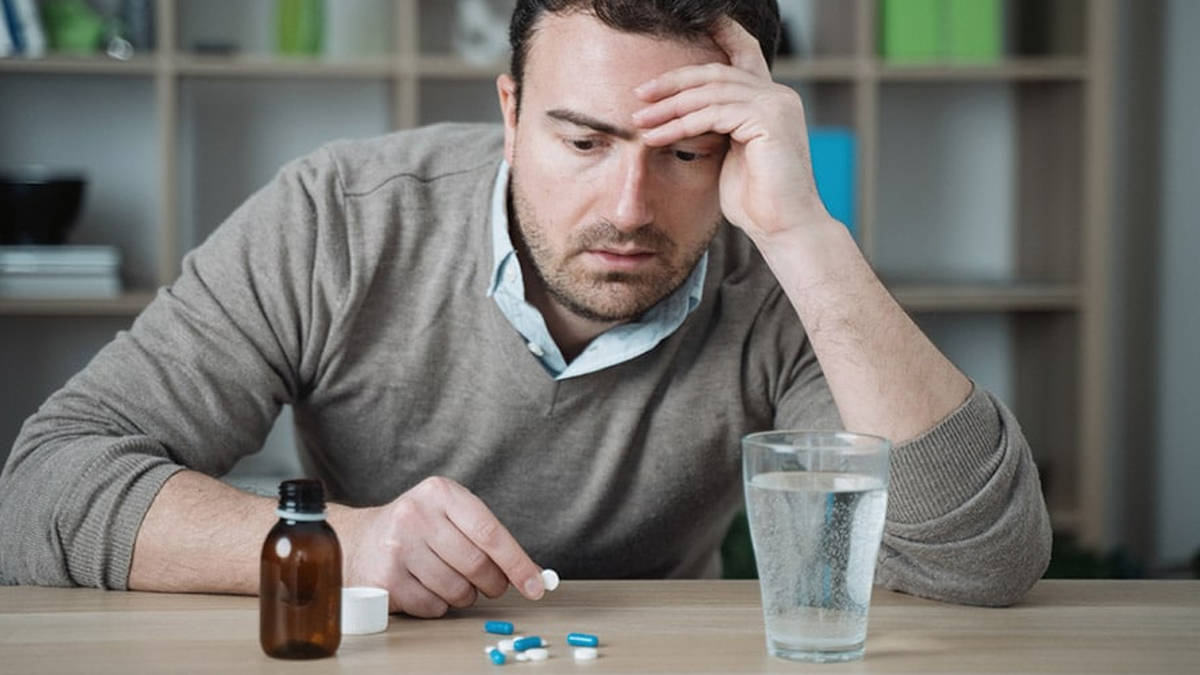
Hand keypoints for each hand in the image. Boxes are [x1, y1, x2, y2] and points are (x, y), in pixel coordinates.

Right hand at [335, 476, 544, 617]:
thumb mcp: (449, 515)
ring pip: (457, 589)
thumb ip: (488, 537)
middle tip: (492, 585)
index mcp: (440, 493)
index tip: (536, 586)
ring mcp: (397, 548)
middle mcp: (415, 516)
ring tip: (451, 580)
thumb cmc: (417, 529)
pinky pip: (434, 606)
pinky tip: (426, 588)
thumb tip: (534, 575)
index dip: (517, 564)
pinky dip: (439, 605)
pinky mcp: (385, 580)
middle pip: (476, 564)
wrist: (358, 540)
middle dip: (493, 583)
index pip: (490, 533)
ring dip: (465, 595)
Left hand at [632, 17, 828, 239]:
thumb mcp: (731, 153)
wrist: (783, 228)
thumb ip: (717, 126)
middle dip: (673, 82)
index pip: (743, 54)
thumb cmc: (757, 200)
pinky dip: (679, 125)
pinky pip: (713, 114)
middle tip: (640, 93)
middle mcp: (778, 95)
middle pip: (715, 73)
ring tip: (639, 120)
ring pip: (710, 93)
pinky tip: (655, 136)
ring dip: (668, 107)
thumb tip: (683, 115)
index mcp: (771, 99)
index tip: (694, 23)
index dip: (721, 33)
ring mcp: (776, 105)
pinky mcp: (769, 121)